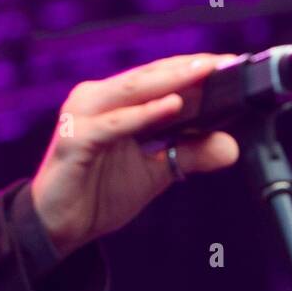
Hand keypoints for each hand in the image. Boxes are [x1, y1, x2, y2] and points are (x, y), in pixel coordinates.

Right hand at [29, 54, 240, 258]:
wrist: (58, 227)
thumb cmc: (97, 194)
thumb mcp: (154, 172)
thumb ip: (188, 154)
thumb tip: (230, 147)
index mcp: (113, 102)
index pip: (159, 77)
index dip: (195, 70)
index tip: (233, 65)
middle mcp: (96, 99)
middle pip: (149, 76)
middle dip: (189, 69)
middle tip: (228, 63)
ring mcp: (83, 115)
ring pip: (133, 90)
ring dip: (171, 81)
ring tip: (206, 73)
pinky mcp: (75, 139)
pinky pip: (115, 124)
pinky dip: (144, 114)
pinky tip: (174, 106)